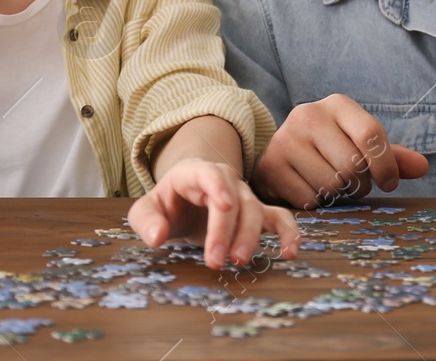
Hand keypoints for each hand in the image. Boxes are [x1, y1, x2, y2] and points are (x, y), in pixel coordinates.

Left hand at [127, 158, 300, 269]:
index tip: (224, 206)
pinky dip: (288, 232)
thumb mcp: (146, 210)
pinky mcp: (257, 213)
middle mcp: (225, 181)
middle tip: (216, 261)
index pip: (209, 173)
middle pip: (234, 200)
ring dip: (249, 237)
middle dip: (227, 231)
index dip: (219, 187)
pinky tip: (290, 252)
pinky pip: (279, 218)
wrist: (184, 202)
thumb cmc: (166, 205)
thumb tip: (156, 237)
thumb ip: (145, 221)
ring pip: (256, 210)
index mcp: (194, 173)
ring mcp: (243, 196)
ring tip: (238, 262)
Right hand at [252, 94, 429, 209]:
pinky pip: (309, 199)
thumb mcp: (360, 145)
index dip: (386, 166)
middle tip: (353, 184)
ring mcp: (285, 139)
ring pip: (331, 185)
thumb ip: (391, 156)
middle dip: (360, 184)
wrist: (280, 153)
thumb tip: (422, 166)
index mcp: (337, 104)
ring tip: (330, 183)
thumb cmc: (330, 148)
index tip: (389, 183)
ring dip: (338, 195)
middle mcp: (308, 115)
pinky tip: (309, 188)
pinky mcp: (271, 165)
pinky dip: (316, 203)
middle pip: (352, 165)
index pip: (371, 134)